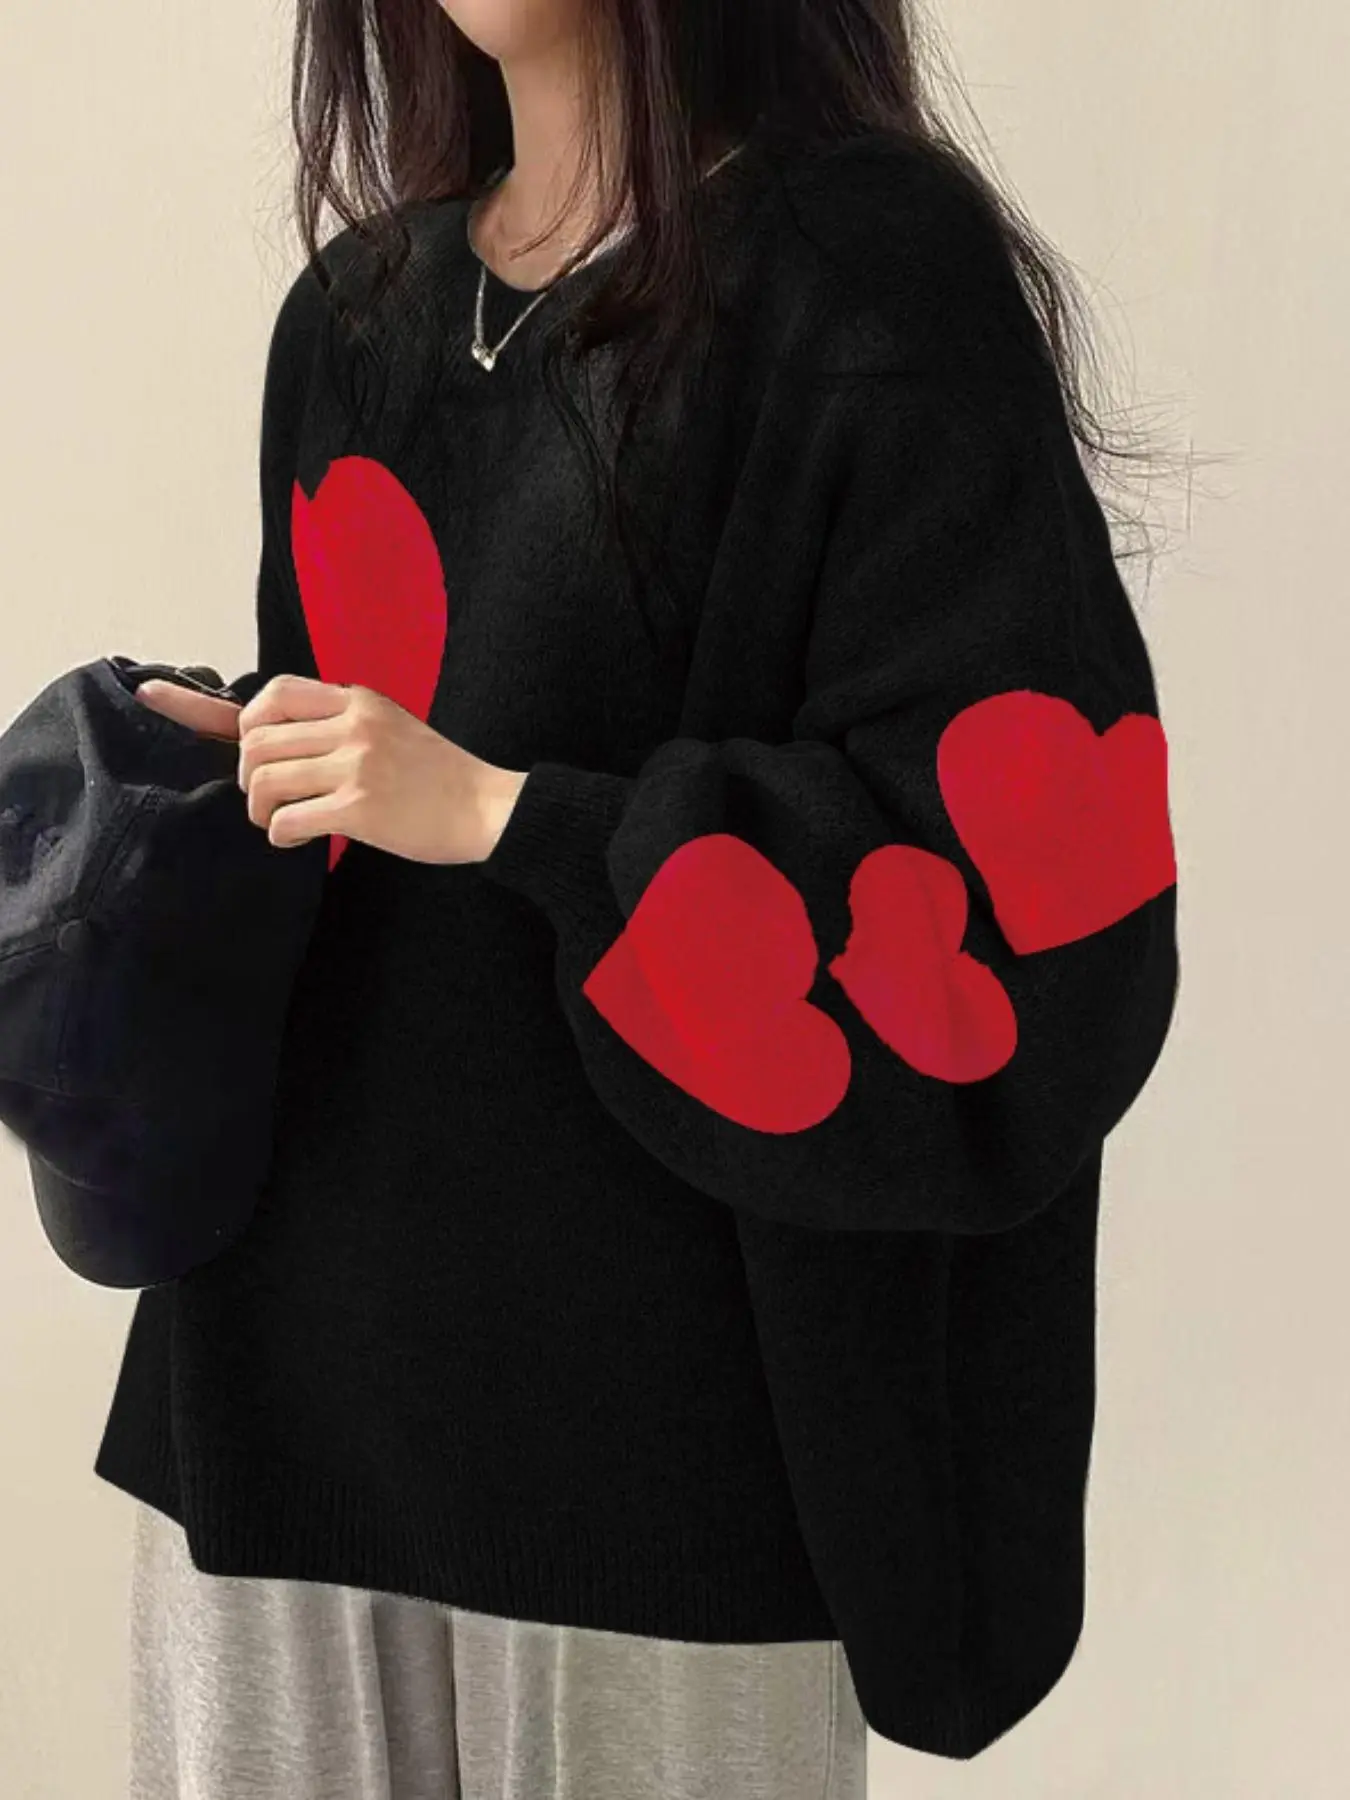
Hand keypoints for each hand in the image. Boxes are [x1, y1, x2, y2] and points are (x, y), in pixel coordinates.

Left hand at [134, 674, 527, 863]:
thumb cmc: (437, 776)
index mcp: (356, 701)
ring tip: (279, 821)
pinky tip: (296, 839)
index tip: (154, 696)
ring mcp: (358, 764)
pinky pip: (288, 819)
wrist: (488, 808)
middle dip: (248, 776)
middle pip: (256, 742)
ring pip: (265, 780)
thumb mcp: (389, 727)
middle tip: (266, 799)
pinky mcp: (362, 807)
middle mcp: (352, 724)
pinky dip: (280, 833)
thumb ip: (335, 724)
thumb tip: (270, 733)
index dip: (209, 703)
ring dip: (259, 809)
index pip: (270, 695)